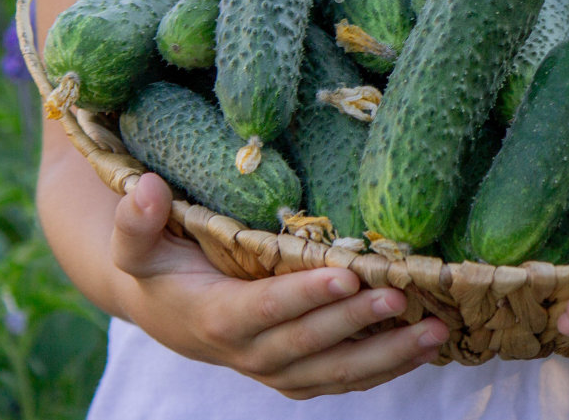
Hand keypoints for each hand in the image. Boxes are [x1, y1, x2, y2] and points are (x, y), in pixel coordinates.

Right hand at [111, 173, 448, 398]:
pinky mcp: (298, 374)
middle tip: (397, 294)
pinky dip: (385, 368)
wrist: (164, 310)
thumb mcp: (136, 242)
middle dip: (354, 325)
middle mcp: (246, 353)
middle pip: (306, 345)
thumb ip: (136, 219)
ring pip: (333, 373)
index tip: (345, 277)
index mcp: (213, 318)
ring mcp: (275, 369)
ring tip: (433, 332)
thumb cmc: (156, 264)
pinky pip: (343, 379)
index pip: (263, 311)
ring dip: (385, 356)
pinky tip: (425, 347)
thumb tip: (147, 189)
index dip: (303, 298)